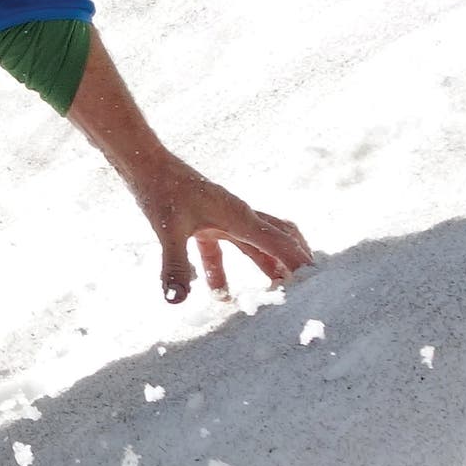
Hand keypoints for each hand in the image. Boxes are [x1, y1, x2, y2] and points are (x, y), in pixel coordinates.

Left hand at [56, 31, 312, 302]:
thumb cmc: (161, 192)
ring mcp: (221, 217)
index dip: (301, 264)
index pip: (281, 244)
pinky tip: (211, 292)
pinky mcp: (202, 221)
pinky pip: (221, 249)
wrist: (144, 164)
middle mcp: (238, 216)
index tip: (320, 284)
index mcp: (240, 217)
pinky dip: (221, 270)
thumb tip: (177, 301)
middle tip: (307, 289)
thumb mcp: (168, 231)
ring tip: (268, 297)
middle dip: (292, 263)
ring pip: (252, 245)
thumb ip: (175, 267)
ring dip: (262, 268)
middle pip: (278, 239)